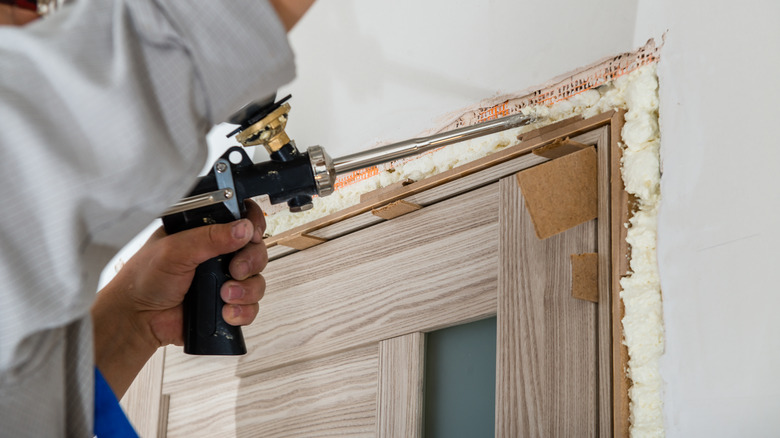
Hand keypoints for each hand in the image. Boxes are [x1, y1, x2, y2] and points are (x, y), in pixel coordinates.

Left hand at [92, 200, 267, 396]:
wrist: (136, 319)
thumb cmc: (144, 280)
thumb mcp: (175, 249)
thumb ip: (210, 237)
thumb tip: (242, 228)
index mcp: (205, 233)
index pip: (241, 220)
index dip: (253, 225)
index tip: (251, 235)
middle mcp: (218, 255)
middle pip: (256, 250)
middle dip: (251, 261)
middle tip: (235, 269)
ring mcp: (223, 280)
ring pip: (257, 280)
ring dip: (246, 289)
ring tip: (224, 295)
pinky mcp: (226, 304)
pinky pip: (251, 307)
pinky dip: (243, 310)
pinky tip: (226, 311)